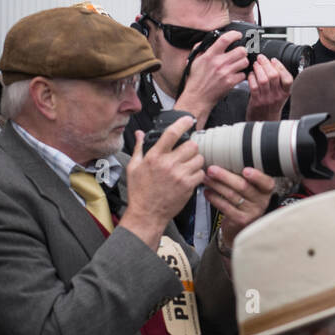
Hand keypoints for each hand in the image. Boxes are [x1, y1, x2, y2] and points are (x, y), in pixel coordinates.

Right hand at [122, 117, 204, 244]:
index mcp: (155, 157)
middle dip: (190, 147)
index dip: (182, 123)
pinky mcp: (188, 186)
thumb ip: (139, 148)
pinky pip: (201, 173)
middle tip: (186, 152)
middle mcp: (168, 164)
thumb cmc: (139, 192)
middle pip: (191, 145)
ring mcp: (179, 175)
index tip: (188, 119)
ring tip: (187, 165)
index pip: (172, 133)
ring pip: (199, 158)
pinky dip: (198, 173)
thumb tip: (139, 134)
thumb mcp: (133, 167)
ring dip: (195, 160)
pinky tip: (189, 176)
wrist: (146, 214)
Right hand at [179, 31, 250, 122]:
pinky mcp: (231, 82)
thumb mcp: (195, 61)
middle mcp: (219, 63)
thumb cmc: (196, 80)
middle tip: (240, 52)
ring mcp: (226, 73)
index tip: (237, 35)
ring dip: (243, 62)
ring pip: (244, 62)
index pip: (225, 39)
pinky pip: (243, 74)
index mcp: (210, 56)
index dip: (234, 35)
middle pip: (240, 50)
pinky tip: (236, 74)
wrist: (197, 97)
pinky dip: (241, 74)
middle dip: (242, 50)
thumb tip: (209, 40)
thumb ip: (201, 48)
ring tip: (238, 64)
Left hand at [204, 166, 273, 251]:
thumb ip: (244, 174)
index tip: (245, 170)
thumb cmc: (245, 197)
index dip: (256, 176)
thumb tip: (225, 158)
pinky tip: (207, 192)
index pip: (266, 182)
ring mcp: (252, 211)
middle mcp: (261, 200)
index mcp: (266, 189)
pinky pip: (225, 207)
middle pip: (243, 186)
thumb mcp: (251, 185)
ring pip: (231, 195)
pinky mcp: (240, 219)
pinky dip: (214, 198)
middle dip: (225, 176)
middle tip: (212, 169)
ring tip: (206, 178)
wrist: (241, 221)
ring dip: (216, 185)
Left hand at [245, 55, 292, 120]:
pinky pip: (254, 86)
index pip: (288, 78)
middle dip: (266, 63)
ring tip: (256, 65)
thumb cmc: (271, 106)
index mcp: (285, 93)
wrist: (264, 121)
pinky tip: (251, 75)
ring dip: (258, 69)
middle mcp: (277, 96)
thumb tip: (273, 64)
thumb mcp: (281, 95)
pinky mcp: (256, 101)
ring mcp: (267, 98)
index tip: (274, 60)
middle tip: (261, 58)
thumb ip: (279, 82)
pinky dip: (251, 78)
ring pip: (263, 79)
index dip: (280, 66)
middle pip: (274, 76)